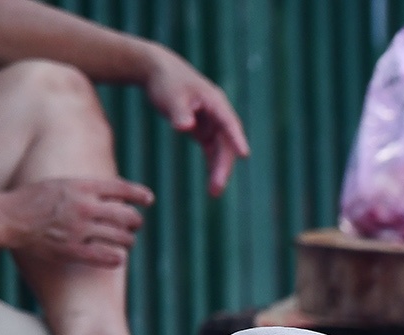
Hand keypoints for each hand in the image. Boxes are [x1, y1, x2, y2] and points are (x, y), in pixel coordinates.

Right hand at [0, 178, 151, 266]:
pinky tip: (117, 258)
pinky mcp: (74, 251)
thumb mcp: (61, 183)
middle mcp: (84, 207)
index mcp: (81, 187)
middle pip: (128, 216)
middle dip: (135, 221)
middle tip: (134, 225)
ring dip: (128, 240)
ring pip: (122, 238)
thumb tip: (114, 191)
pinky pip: (109, 258)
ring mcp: (80, 230)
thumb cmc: (34, 199)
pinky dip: (117, 258)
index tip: (149, 199)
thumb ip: (86, 187)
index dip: (139, 194)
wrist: (10, 218)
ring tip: (125, 241)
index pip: (121, 188)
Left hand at [145, 48, 249, 195]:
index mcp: (215, 102)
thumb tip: (185, 128)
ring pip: (221, 151)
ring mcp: (213, 124)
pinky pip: (212, 152)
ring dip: (219, 170)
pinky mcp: (204, 130)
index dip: (237, 138)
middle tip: (217, 187)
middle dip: (223, 166)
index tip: (244, 154)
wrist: (159, 72)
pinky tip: (212, 186)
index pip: (228, 122)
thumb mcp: (170, 97)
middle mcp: (219, 115)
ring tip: (214, 193)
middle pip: (226, 143)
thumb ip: (179, 113)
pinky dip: (212, 166)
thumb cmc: (166, 82)